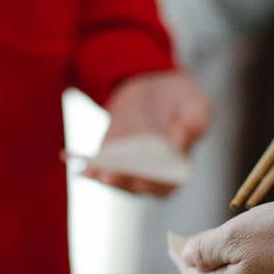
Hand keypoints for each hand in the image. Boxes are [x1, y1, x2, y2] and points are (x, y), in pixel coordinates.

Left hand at [84, 70, 210, 194]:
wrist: (152, 86)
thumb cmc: (181, 99)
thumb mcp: (196, 105)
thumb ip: (194, 122)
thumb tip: (179, 141)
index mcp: (178, 169)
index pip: (166, 186)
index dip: (155, 186)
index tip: (143, 182)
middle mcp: (152, 175)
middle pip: (136, 186)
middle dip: (123, 182)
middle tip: (110, 175)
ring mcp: (129, 169)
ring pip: (115, 180)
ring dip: (103, 177)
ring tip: (92, 170)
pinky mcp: (109, 160)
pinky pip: (98, 168)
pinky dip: (88, 167)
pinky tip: (76, 161)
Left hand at [171, 199, 273, 273]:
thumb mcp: (237, 234)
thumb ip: (206, 248)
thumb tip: (187, 257)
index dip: (182, 261)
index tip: (173, 247)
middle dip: (207, 263)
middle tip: (199, 242)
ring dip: (234, 265)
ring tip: (233, 243)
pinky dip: (259, 267)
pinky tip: (267, 252)